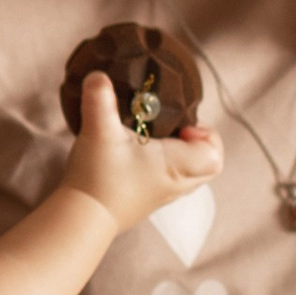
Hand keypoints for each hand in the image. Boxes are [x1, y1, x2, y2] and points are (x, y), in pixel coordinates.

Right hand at [62, 74, 221, 235]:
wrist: (81, 218)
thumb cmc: (98, 178)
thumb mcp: (99, 131)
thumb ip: (100, 99)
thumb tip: (98, 75)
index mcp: (175, 166)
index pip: (214, 154)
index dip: (206, 135)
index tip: (181, 125)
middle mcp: (175, 184)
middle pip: (208, 166)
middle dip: (198, 144)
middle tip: (174, 129)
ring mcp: (161, 197)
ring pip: (190, 176)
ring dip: (182, 156)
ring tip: (155, 139)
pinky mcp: (145, 202)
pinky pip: (170, 183)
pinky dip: (164, 168)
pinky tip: (138, 156)